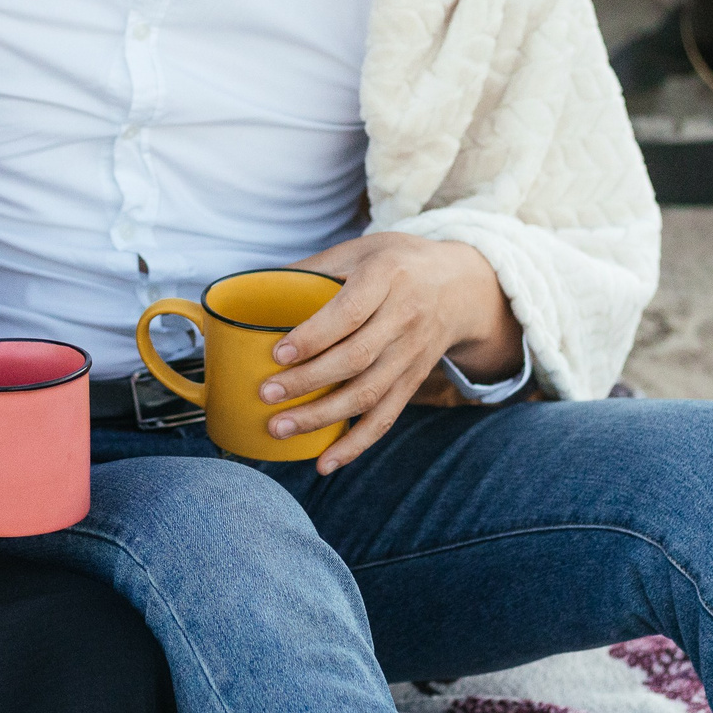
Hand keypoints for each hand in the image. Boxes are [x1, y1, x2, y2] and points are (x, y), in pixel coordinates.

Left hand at [254, 234, 523, 474]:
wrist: (461, 286)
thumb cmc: (396, 263)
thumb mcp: (360, 249)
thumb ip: (311, 267)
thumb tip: (252, 285)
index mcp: (387, 277)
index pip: (350, 313)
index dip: (314, 336)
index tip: (277, 353)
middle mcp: (405, 317)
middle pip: (356, 358)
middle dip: (308, 381)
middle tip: (267, 394)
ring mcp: (411, 353)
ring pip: (368, 393)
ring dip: (323, 416)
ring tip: (280, 428)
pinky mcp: (413, 381)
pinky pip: (386, 417)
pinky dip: (355, 444)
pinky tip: (325, 462)